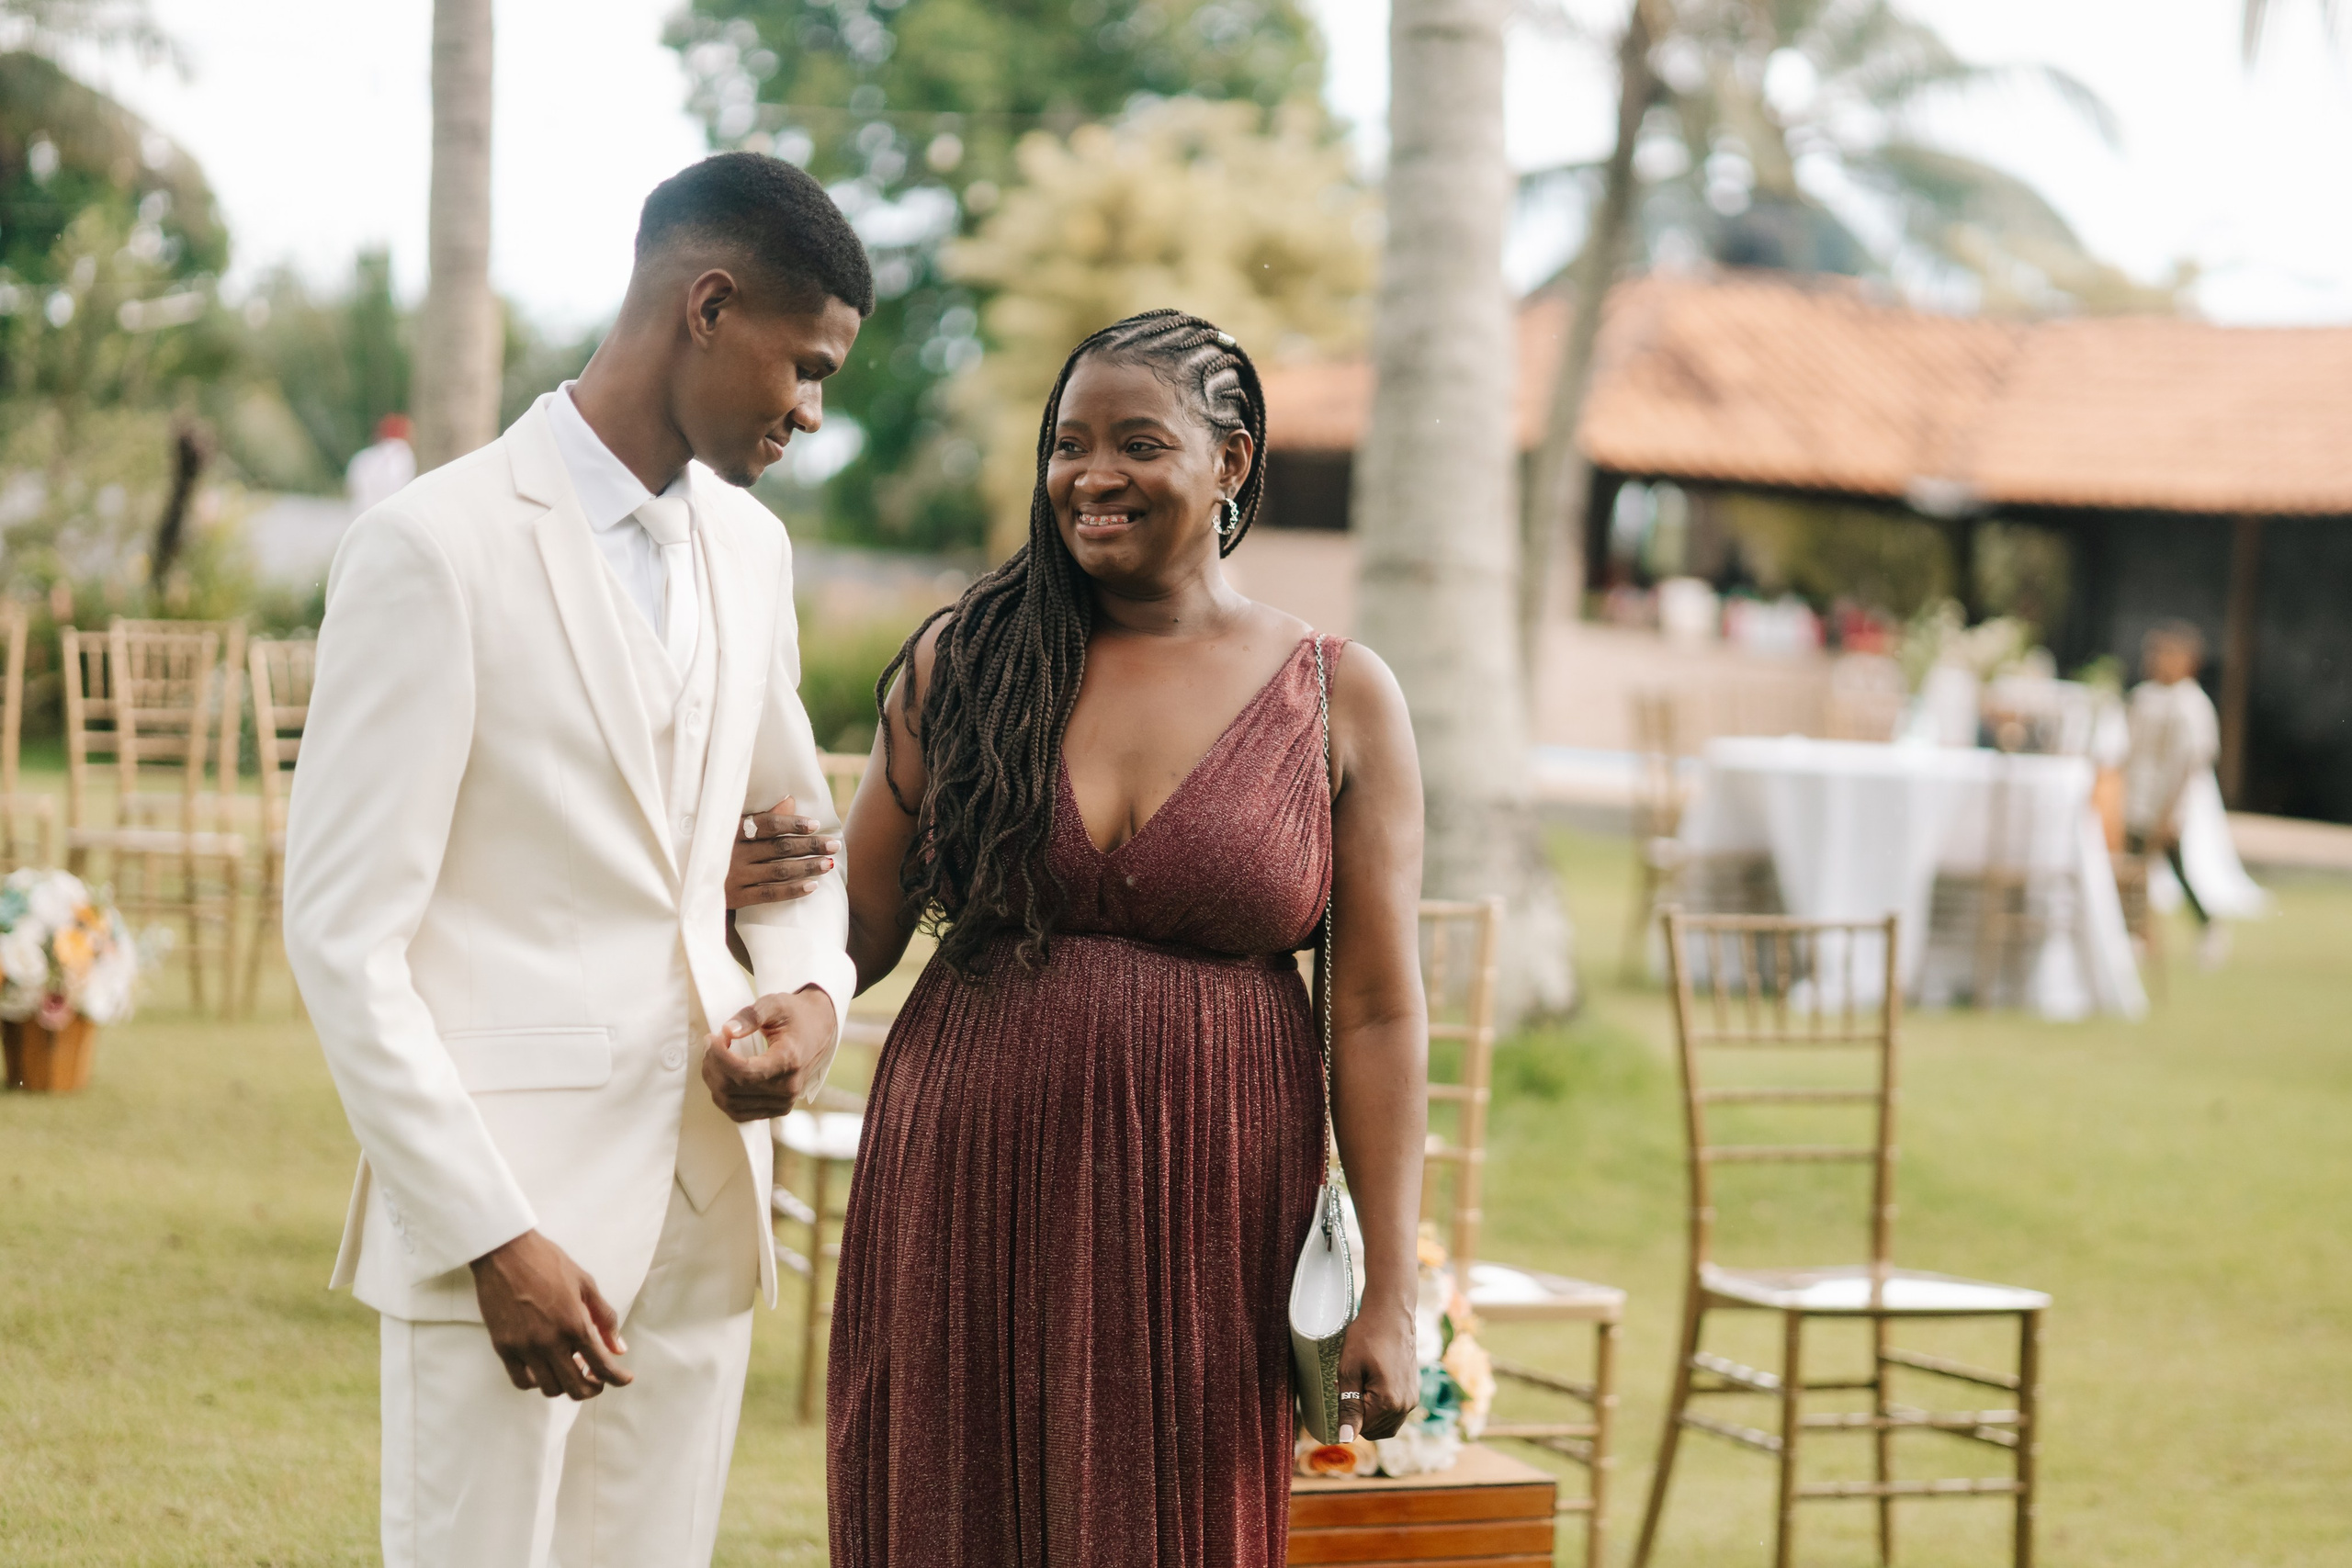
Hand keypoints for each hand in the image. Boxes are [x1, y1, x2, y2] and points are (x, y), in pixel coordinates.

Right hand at [469, 1230, 632, 1400]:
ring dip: (565, 1385)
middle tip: (596, 1379)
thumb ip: (605, 1318)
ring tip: (570, 1368)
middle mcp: (550, 1341)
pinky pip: (522, 1381)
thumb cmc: (548, 1262)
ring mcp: (525, 1347)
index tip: (624, 1379)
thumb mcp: (586, 1284)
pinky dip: (537, 1382)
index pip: (602, 1365)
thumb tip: (619, 1349)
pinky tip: (544, 1369)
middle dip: (591, 1389)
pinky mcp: (503, 1347)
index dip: (617, 1378)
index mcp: (575, 1323)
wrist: (505, 1251)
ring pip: (550, 1388)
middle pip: (576, 1387)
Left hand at [702, 984, 838, 1121]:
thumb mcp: (775, 1005)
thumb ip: (751, 1015)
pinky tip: (723, 1074)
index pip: (744, 1072)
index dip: (719, 1057)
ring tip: (717, 1056)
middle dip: (713, 1065)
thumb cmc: (796, 1016)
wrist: (819, 1030)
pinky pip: (738, 1113)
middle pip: (733, 1089)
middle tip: (713, 1043)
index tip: (711, 1038)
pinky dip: (723, 1095)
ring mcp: (783, 1103)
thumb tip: (728, 1030)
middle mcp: (788, 1088)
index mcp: (790, 1062)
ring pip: (730, 1103)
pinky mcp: (777, 1109)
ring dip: (714, 1079)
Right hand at [726, 795, 839, 910]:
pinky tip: (813, 886)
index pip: (767, 824)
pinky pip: (769, 894)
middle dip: (809, 845)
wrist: (685, 880)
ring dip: (807, 866)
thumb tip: (790, 801)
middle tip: (833, 844)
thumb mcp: (731, 828)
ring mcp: (733, 876)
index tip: (815, 824)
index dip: (792, 823)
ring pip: (778, 870)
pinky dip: (792, 890)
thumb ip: (760, 818)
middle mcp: (732, 852)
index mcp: (731, 830)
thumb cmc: (715, 847)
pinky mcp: (735, 898)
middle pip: (778, 847)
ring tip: (829, 863)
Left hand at [1335, 1300, 1418, 1443]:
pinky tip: (1372, 1388)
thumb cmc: (1366, 1338)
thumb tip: (1346, 1438)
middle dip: (1359, 1418)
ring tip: (1360, 1388)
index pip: (1361, 1429)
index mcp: (1388, 1403)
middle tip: (1349, 1388)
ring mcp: (1411, 1400)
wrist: (1391, 1315)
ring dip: (1371, 1416)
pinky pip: (1396, 1414)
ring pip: (1387, 1426)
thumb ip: (1348, 1408)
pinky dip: (1382, 1410)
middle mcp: (1405, 1406)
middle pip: (1375, 1431)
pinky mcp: (1413, 1392)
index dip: (1346, 1415)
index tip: (1340, 1391)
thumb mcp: (1349, 1371)